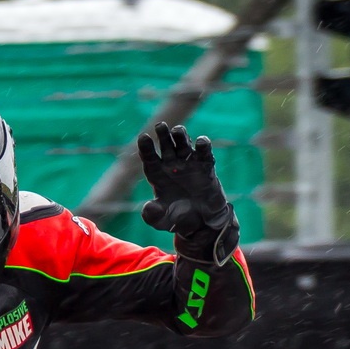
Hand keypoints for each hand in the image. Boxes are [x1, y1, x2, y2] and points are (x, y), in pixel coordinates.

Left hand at [137, 121, 237, 261]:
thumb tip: (148, 208)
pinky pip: (204, 154)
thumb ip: (153, 215)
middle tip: (160, 125)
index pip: (149, 158)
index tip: (143, 137)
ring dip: (181, 136)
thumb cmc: (178, 219)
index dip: (146, 148)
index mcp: (158, 175)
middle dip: (162, 135)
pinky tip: (202, 141)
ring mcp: (189, 164)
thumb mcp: (162, 221)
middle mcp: (172, 165)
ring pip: (184, 144)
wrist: (202, 223)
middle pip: (166, 146)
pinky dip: (204, 146)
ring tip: (178, 130)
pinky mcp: (206, 167)